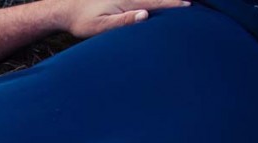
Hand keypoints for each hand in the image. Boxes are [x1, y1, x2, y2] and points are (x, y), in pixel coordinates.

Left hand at [60, 0, 188, 38]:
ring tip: (182, 4)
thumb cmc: (81, 21)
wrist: (65, 9)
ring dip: (163, 1)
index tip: (190, 5)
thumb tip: (145, 15)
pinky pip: (140, 0)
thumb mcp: (99, 26)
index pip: (156, 2)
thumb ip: (122, 21)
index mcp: (127, 0)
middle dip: (173, 0)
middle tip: (193, 4)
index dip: (174, 4)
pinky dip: (150, 3)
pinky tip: (153, 9)